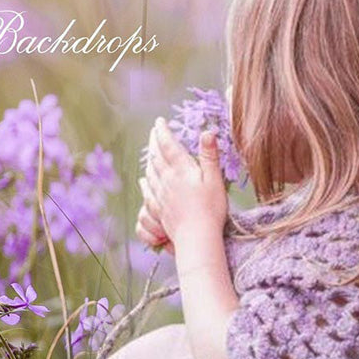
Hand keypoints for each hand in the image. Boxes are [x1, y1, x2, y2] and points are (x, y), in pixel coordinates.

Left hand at [137, 118, 227, 250]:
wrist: (196, 237)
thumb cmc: (210, 209)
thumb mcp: (215, 179)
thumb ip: (209, 155)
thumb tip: (208, 131)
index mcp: (181, 169)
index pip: (168, 145)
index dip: (163, 131)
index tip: (159, 121)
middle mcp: (167, 179)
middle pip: (156, 155)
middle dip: (154, 141)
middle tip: (154, 131)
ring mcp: (160, 194)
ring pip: (150, 171)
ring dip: (150, 158)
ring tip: (151, 150)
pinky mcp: (158, 207)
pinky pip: (148, 189)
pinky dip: (145, 179)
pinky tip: (144, 179)